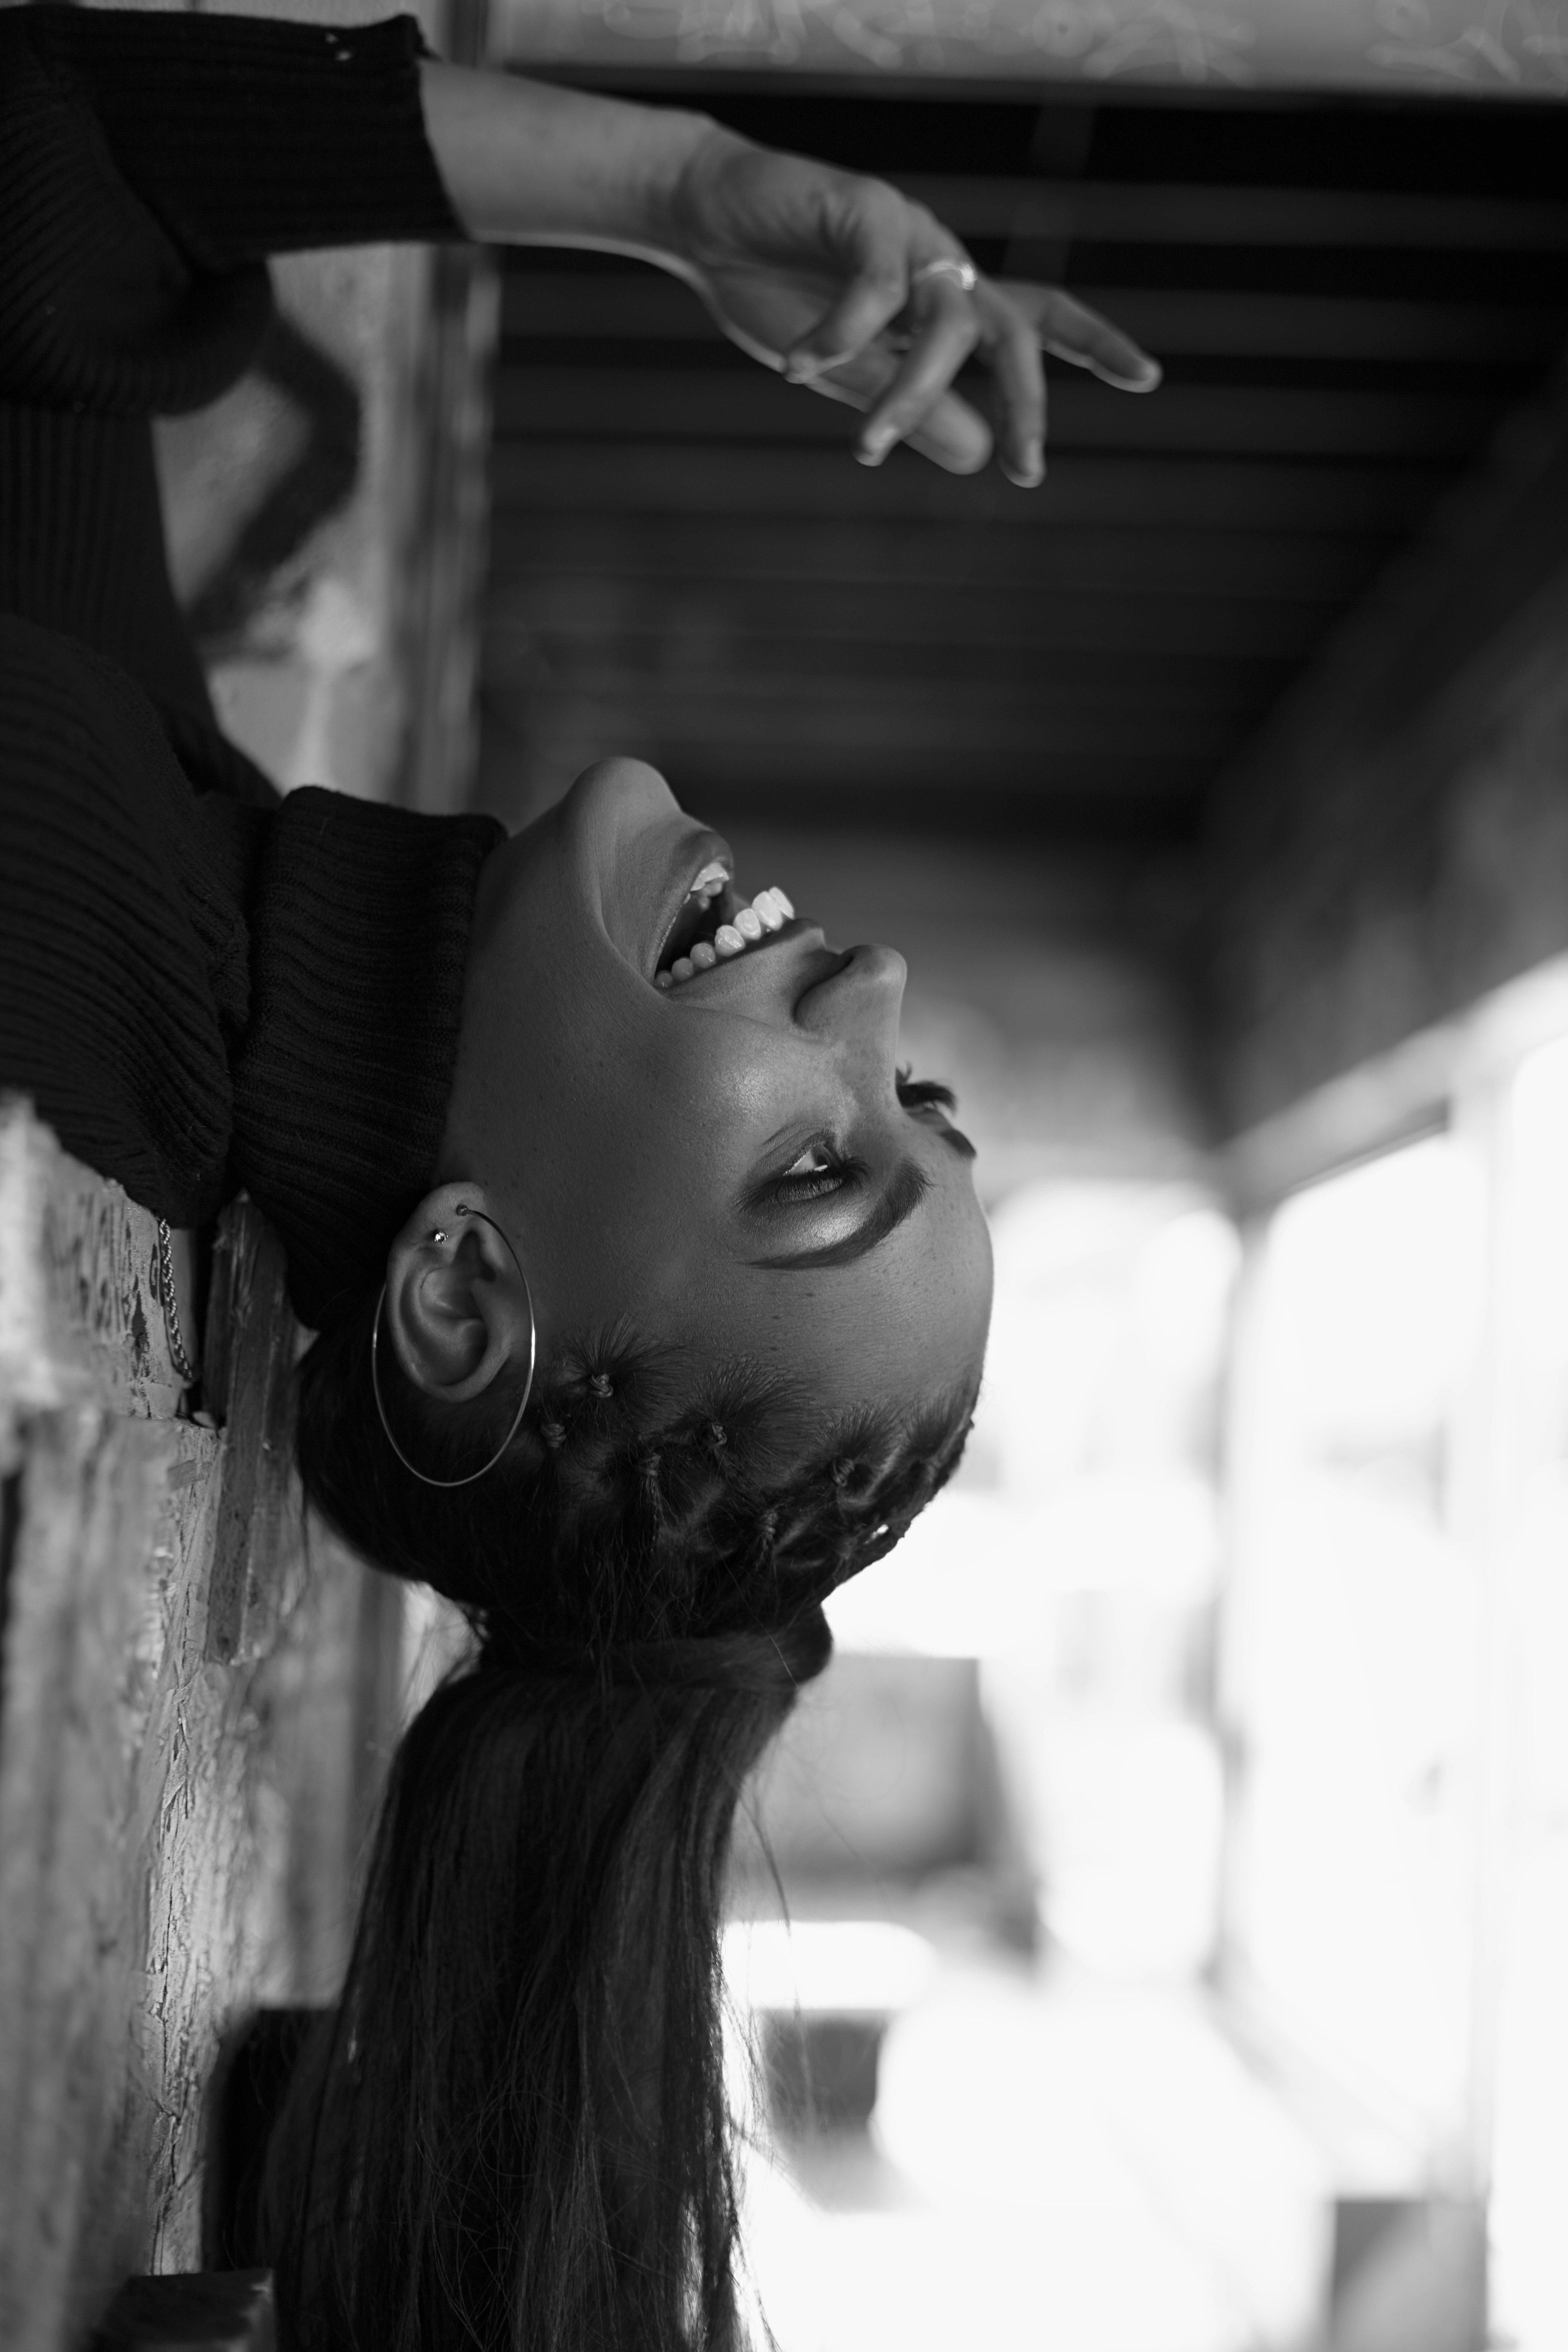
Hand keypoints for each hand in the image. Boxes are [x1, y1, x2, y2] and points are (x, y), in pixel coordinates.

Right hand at [668, 131, 1160, 483]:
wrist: (706, 222)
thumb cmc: (778, 293)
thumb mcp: (852, 375)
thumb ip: (915, 413)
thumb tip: (982, 457)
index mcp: (946, 302)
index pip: (1036, 323)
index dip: (1093, 347)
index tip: (1148, 379)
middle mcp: (942, 266)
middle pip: (1013, 333)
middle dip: (1028, 403)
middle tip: (1028, 470)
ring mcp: (909, 234)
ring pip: (945, 326)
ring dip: (909, 397)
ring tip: (864, 448)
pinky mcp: (865, 208)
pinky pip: (876, 287)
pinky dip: (840, 337)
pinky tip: (799, 364)